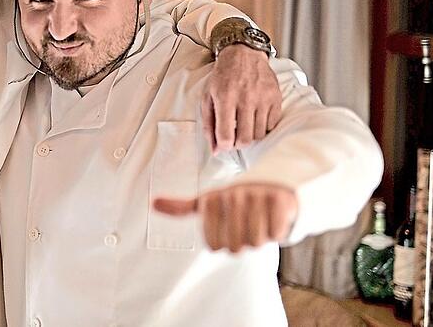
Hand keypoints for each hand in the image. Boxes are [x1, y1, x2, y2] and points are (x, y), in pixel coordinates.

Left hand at [152, 183, 296, 252]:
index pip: (213, 245)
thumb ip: (181, 207)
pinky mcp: (279, 200)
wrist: (272, 187)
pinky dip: (277, 233)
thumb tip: (153, 203)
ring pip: (255, 242)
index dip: (224, 244)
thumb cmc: (235, 201)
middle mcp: (232, 194)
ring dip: (260, 239)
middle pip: (235, 246)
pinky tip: (274, 220)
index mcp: (212, 199)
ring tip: (259, 224)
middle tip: (247, 228)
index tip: (228, 230)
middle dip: (243, 242)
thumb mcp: (207, 203)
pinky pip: (275, 234)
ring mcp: (256, 195)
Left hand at [202, 44, 281, 150]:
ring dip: (250, 136)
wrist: (243, 54)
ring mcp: (263, 98)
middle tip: (234, 138)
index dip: (224, 146)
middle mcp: (245, 99)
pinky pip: (272, 125)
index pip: (226, 135)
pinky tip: (255, 118)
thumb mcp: (208, 97)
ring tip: (244, 126)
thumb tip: (215, 150)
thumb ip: (209, 124)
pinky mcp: (275, 97)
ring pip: (259, 134)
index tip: (223, 144)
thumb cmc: (223, 77)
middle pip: (245, 139)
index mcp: (225, 98)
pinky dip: (263, 127)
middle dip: (238, 144)